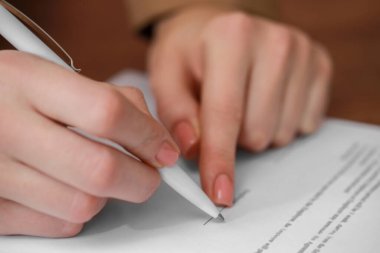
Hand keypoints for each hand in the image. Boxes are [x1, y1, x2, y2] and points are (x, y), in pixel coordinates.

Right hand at [0, 51, 178, 236]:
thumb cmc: (11, 94)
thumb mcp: (53, 76)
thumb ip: (113, 98)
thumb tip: (156, 138)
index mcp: (27, 83)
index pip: (107, 113)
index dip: (147, 135)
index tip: (163, 149)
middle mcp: (7, 128)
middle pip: (101, 170)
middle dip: (141, 179)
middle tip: (148, 175)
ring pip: (83, 205)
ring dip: (105, 195)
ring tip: (95, 174)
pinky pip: (59, 225)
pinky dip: (76, 212)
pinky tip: (67, 188)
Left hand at [149, 6, 332, 205]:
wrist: (218, 27)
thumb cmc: (190, 53)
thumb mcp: (167, 76)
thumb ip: (176, 113)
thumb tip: (194, 150)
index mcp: (230, 37)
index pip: (226, 114)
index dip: (220, 160)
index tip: (219, 193)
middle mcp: (274, 41)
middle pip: (257, 132)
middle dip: (234, 137)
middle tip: (222, 111)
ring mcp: (302, 53)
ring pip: (281, 133)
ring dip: (257, 130)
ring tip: (244, 101)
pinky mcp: (320, 65)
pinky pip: (304, 125)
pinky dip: (280, 122)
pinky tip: (266, 98)